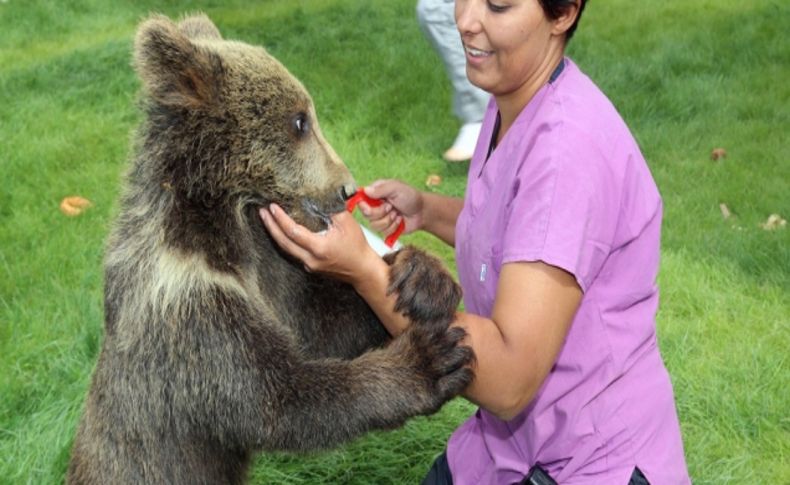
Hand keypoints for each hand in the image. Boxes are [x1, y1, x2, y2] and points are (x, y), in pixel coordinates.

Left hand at [259, 204, 379, 285]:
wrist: (362, 270)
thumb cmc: (357, 246)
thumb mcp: (347, 223)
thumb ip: (330, 209)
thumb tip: (316, 197)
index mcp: (319, 248)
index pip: (293, 232)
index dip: (280, 219)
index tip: (272, 207)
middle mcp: (311, 259)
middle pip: (283, 243)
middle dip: (270, 226)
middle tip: (262, 212)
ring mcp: (309, 265)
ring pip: (286, 249)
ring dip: (275, 234)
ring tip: (267, 220)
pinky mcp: (311, 267)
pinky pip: (294, 253)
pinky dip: (286, 241)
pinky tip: (282, 231)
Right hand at [359, 180, 423, 237]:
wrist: (423, 212)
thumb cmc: (411, 197)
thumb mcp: (396, 188)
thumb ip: (380, 189)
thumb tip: (365, 190)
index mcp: (376, 193)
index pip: (360, 200)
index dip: (364, 205)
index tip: (369, 205)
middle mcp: (376, 206)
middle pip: (366, 215)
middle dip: (381, 212)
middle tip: (391, 207)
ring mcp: (380, 218)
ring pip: (374, 225)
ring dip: (388, 220)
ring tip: (397, 213)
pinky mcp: (386, 228)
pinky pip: (383, 232)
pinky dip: (394, 227)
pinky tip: (399, 220)